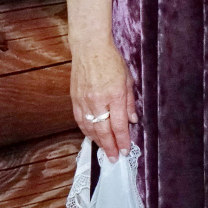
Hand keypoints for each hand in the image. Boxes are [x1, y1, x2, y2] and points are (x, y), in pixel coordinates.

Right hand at [68, 39, 134, 160]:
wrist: (89, 48)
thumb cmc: (111, 61)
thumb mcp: (128, 80)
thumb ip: (130, 102)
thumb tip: (132, 121)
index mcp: (115, 95)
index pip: (119, 124)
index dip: (122, 140)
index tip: (125, 151)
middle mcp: (98, 100)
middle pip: (104, 130)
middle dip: (109, 146)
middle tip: (113, 158)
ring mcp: (84, 100)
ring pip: (90, 127)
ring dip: (97, 141)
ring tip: (104, 150)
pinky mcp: (75, 98)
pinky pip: (80, 119)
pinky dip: (86, 130)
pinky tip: (91, 136)